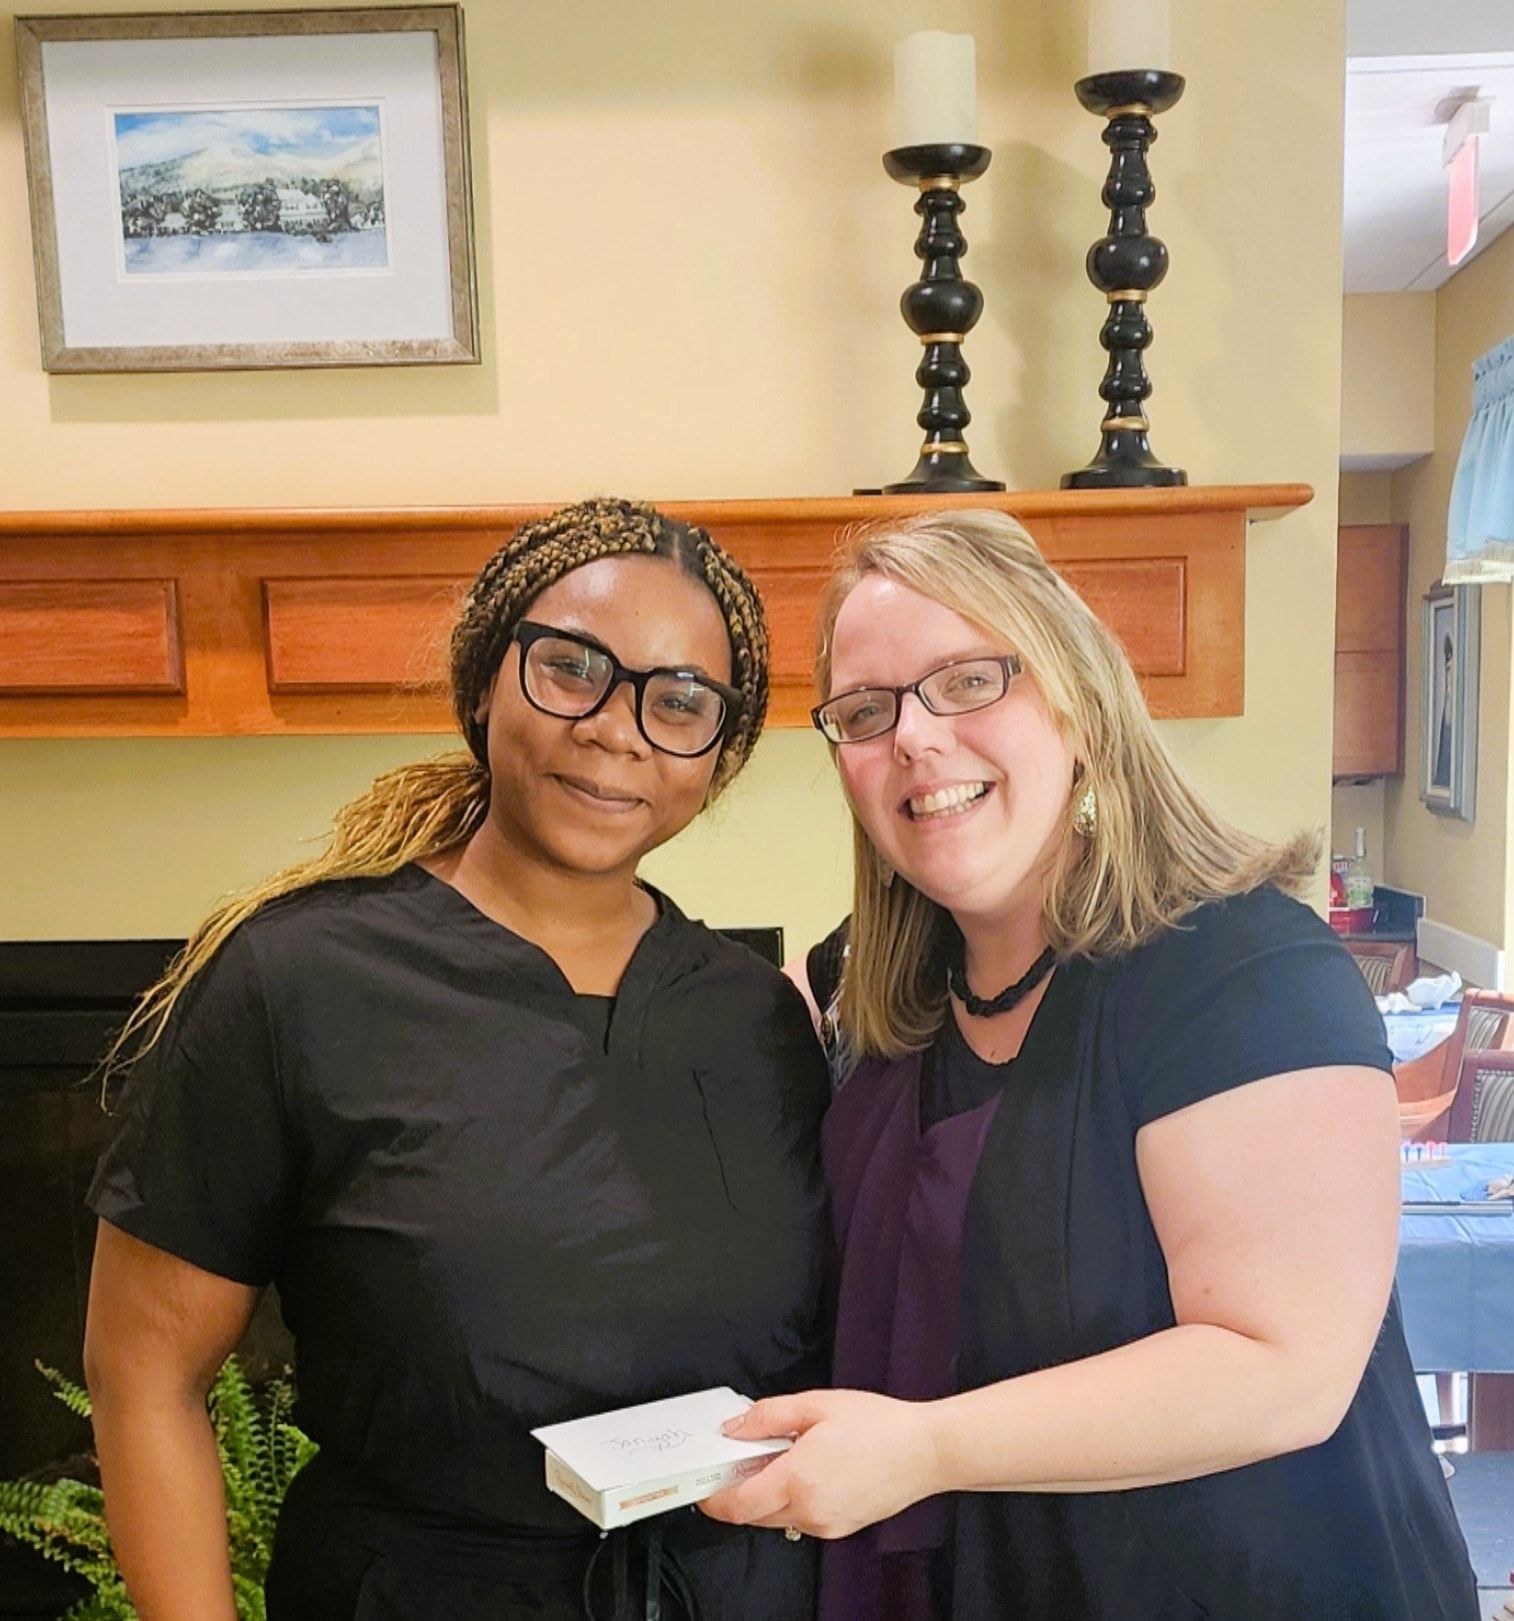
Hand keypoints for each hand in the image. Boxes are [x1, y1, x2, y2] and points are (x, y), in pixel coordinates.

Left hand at [699, 1389, 944, 1539]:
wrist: (925, 1451)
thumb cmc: (879, 1425)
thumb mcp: (816, 1405)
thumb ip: (768, 1416)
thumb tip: (734, 1429)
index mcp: (798, 1481)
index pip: (738, 1505)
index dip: (713, 1498)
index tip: (702, 1484)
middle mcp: (809, 1512)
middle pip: (753, 1516)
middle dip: (737, 1492)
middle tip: (737, 1460)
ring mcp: (826, 1525)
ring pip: (776, 1519)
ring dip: (765, 1495)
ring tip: (778, 1457)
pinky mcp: (840, 1528)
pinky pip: (801, 1519)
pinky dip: (790, 1500)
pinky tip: (803, 1470)